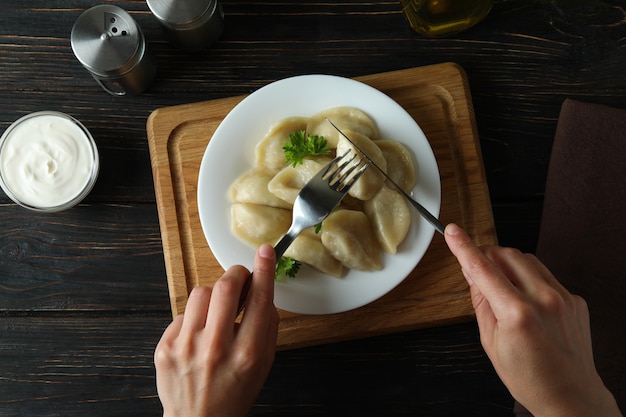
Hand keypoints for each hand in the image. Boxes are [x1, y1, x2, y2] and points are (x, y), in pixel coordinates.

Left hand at [154, 244, 279, 416]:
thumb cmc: (235, 393)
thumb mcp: (264, 365)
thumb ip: (267, 327)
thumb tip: (262, 289)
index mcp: (248, 354)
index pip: (260, 300)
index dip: (264, 270)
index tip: (264, 252)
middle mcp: (217, 348)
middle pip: (226, 287)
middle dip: (236, 275)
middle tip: (240, 279)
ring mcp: (187, 347)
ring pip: (201, 292)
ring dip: (213, 296)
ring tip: (217, 314)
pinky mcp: (165, 347)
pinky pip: (182, 313)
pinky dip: (194, 318)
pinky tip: (198, 336)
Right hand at [444, 224, 621, 416]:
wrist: (570, 396)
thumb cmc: (529, 377)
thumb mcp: (491, 342)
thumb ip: (481, 302)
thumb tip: (472, 273)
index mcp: (517, 314)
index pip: (483, 270)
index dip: (464, 247)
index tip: (453, 231)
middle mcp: (544, 300)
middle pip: (507, 255)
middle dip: (488, 256)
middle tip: (479, 271)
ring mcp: (564, 297)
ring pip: (528, 260)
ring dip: (509, 265)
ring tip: (505, 291)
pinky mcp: (575, 299)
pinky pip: (546, 275)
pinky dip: (530, 280)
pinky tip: (528, 303)